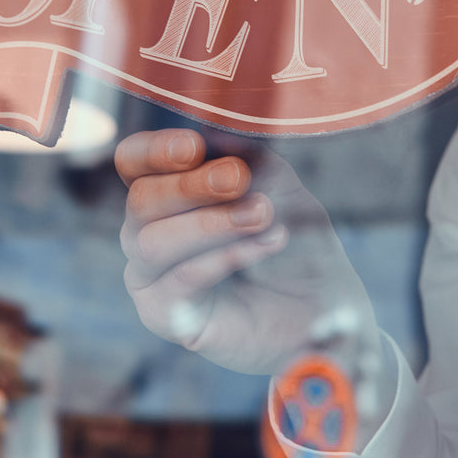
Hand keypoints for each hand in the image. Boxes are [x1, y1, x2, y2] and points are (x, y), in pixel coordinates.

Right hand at [116, 129, 376, 374]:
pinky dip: (225, 256)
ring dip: (210, 223)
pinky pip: (180, 279)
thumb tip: (216, 141)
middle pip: (139, 200)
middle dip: (191, 186)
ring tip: (263, 214)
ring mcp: (151, 277)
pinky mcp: (164, 316)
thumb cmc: (296, 244)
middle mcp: (147, 232)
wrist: (323, 309)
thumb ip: (252, 162)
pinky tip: (266, 244)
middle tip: (239, 180)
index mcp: (167, 193)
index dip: (155, 150)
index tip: (194, 146)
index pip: (134, 161)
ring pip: (151, 241)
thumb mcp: (282, 191)